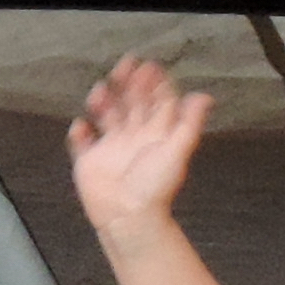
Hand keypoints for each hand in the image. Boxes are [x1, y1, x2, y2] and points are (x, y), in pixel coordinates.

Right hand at [68, 56, 214, 241]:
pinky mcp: (90, 163)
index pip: (156, 103)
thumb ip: (189, 123)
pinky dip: (79, 133)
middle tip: (125, 65)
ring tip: (100, 91)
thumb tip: (205, 98)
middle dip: (128, 84)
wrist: (130, 219)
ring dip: (103, 101)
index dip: (153, 84)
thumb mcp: (177, 151)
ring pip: (106, 117)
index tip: (148, 66)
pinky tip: (81, 126)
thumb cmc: (155, 189)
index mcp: (155, 135)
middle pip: (131, 104)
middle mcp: (133, 139)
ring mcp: (111, 150)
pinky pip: (82, 143)